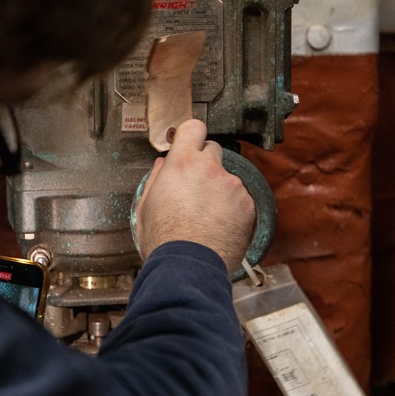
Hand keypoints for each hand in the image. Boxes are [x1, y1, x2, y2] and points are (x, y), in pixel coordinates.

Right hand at [135, 119, 254, 273]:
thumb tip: (163, 166)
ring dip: (219, 189)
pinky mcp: (247, 203)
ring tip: (207, 215)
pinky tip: (220, 225)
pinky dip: (233, 207)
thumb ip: (157, 179)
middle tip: (196, 186)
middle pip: (213, 149)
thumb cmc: (164, 240)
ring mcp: (232, 185)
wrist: (189, 267)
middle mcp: (210, 168)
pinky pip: (240, 197)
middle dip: (205, 163)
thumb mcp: (147, 205)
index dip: (191, 135)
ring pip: (227, 177)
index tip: (190, 143)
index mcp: (182, 164)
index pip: (193, 128)